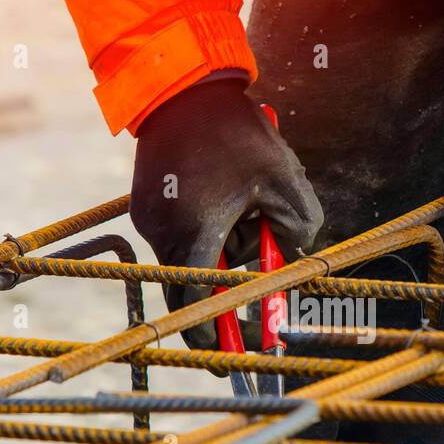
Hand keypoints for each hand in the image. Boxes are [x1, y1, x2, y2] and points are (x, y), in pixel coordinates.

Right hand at [130, 76, 322, 348]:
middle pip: (196, 282)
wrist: (184, 86)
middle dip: (229, 277)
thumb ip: (299, 228)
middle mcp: (161, 232)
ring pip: (190, 256)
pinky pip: (179, 234)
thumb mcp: (286, 179)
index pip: (197, 303)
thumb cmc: (239, 133)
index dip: (213, 335)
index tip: (230, 357)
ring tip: (242, 196)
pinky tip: (221, 190)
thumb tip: (291, 260)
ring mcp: (147, 218)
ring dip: (221, 244)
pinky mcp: (144, 205)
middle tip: (257, 246)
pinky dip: (205, 227)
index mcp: (194, 232)